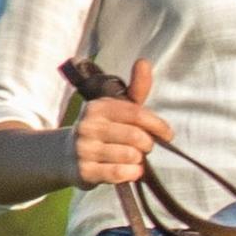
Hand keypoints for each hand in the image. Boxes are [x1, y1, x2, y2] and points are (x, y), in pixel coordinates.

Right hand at [71, 56, 175, 187]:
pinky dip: (131, 173)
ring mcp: (84, 149)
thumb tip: (144, 61)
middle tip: (144, 147)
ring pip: (130, 156)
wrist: (67, 156)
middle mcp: (88, 126)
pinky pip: (119, 173)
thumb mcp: (117, 108)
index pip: (136, 114)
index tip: (168, 134)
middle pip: (136, 137)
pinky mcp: (84, 171)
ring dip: (139, 160)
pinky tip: (131, 170)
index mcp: (98, 107)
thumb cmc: (102, 130)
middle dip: (147, 145)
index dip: (157, 125)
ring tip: (132, 158)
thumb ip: (136, 88)